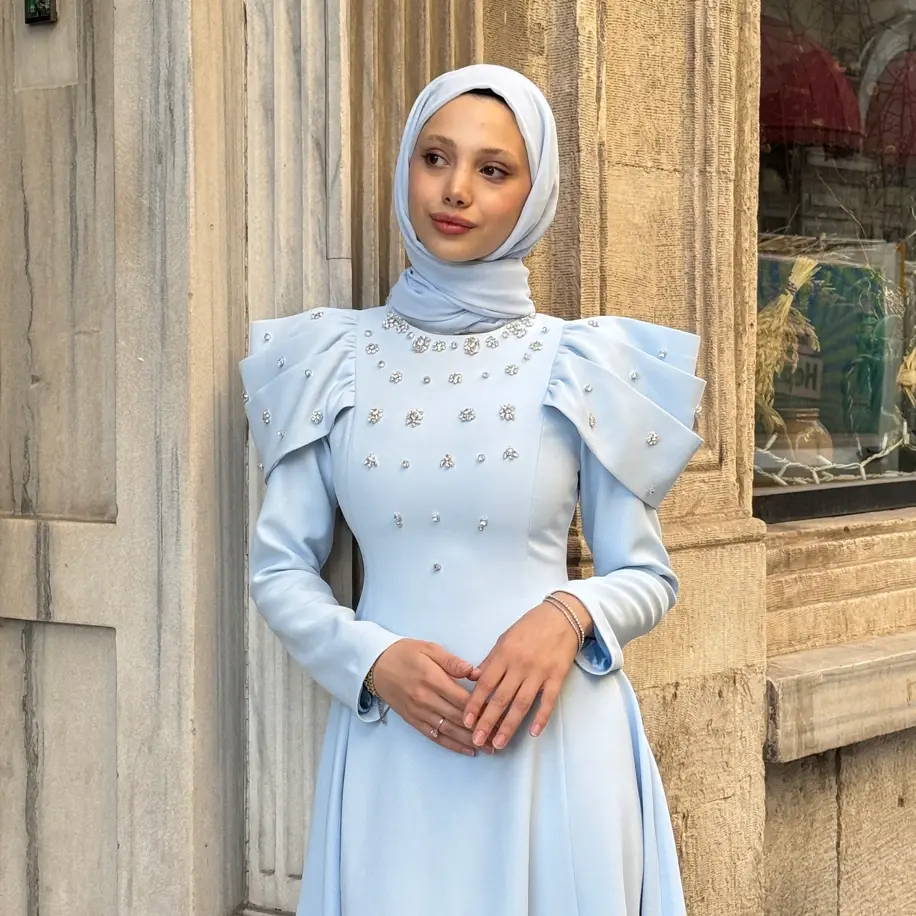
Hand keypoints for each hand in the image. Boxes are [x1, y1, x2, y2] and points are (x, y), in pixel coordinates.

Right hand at [372, 639, 492, 756]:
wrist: (376, 665)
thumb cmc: (405, 653)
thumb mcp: (429, 649)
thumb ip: (452, 662)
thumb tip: (475, 672)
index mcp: (432, 679)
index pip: (462, 698)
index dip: (482, 708)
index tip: (499, 714)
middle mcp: (426, 699)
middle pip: (458, 717)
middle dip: (480, 728)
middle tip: (500, 736)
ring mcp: (419, 712)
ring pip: (449, 730)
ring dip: (470, 740)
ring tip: (489, 748)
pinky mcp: (413, 720)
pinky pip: (435, 736)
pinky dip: (452, 745)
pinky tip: (467, 750)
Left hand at [463, 598, 591, 750]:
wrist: (561, 616)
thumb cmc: (529, 627)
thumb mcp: (504, 639)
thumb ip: (490, 660)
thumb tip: (473, 679)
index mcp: (504, 654)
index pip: (485, 684)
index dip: (474, 704)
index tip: (466, 721)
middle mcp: (519, 665)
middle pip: (500, 698)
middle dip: (487, 721)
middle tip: (477, 740)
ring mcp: (539, 672)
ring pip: (521, 703)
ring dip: (509, 725)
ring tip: (498, 743)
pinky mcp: (557, 676)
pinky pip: (548, 700)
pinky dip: (541, 717)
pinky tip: (532, 733)